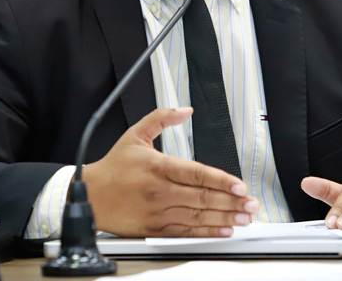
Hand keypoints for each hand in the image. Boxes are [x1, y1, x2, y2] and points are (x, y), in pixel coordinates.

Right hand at [82, 107, 258, 237]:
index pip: (196, 173)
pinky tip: (222, 231)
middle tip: (251, 205)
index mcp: (158, 166)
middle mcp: (160, 190)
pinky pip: (185, 231)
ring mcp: (158, 211)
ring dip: (223, 218)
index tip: (240, 186)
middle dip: (231, 202)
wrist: (90, 195)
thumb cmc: (113, 167)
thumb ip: (161, 117)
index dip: (221, 181)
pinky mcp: (154, 227)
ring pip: (197, 216)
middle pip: (202, 197)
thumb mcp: (135, 134)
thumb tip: (185, 109)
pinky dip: (206, 232)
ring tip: (243, 219)